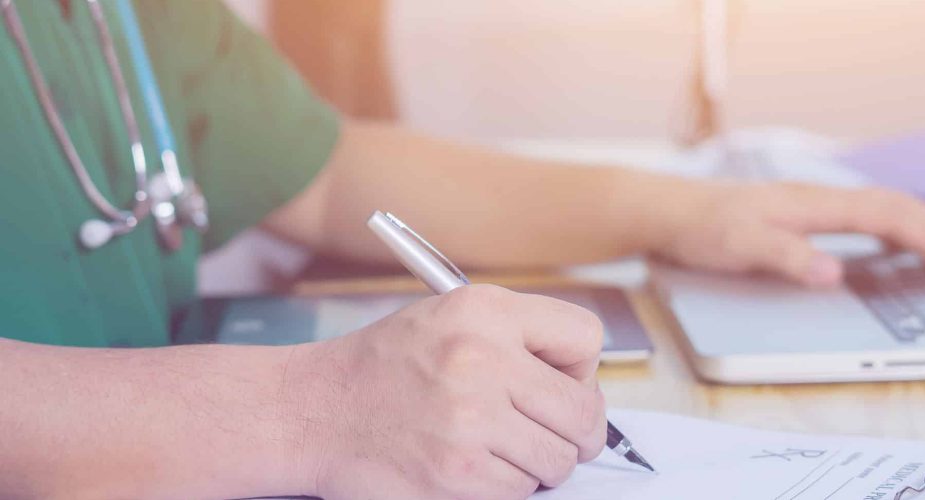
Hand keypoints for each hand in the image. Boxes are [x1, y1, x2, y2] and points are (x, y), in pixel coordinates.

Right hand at [293, 285, 606, 499]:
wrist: (313, 411)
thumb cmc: (386, 367)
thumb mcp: (452, 319)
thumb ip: (520, 338)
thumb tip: (586, 385)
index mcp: (484, 312)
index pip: (586, 338)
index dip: (584, 369)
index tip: (566, 384)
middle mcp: (481, 359)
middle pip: (584, 411)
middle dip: (578, 431)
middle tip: (556, 434)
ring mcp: (470, 420)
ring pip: (558, 459)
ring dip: (539, 463)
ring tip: (501, 446)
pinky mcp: (458, 473)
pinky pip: (520, 490)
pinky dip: (506, 486)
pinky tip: (474, 464)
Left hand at [656, 182, 924, 286]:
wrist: (669, 209)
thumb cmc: (703, 228)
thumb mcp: (742, 248)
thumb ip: (788, 259)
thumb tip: (835, 272)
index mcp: (812, 205)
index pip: (884, 216)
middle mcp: (817, 198)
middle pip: (891, 206)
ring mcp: (810, 203)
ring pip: (878, 206)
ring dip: (916, 224)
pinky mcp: (800, 212)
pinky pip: (860, 213)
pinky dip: (890, 225)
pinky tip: (891, 241)